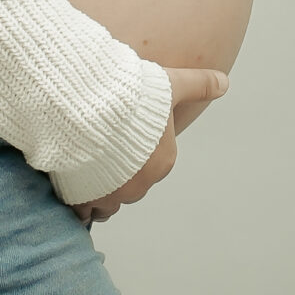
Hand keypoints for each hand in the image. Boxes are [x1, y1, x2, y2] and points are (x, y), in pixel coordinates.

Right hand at [73, 66, 228, 225]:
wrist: (86, 107)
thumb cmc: (130, 95)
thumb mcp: (170, 85)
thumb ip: (199, 84)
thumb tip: (225, 82)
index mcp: (161, 162)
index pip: (152, 165)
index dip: (135, 152)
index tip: (120, 139)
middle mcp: (139, 185)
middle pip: (130, 186)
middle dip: (118, 175)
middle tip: (100, 153)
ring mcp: (111, 195)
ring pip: (108, 203)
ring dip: (99, 191)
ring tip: (84, 170)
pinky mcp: (83, 199)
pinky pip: (82, 212)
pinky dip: (77, 201)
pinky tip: (69, 183)